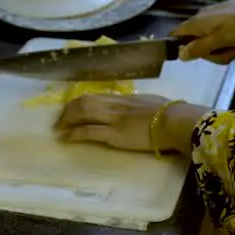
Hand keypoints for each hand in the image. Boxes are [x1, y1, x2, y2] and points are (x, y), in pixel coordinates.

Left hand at [55, 94, 206, 154]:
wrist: (175, 121)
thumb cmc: (171, 113)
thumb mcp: (151, 103)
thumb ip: (140, 106)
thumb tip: (138, 108)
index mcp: (124, 98)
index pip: (96, 96)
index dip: (81, 102)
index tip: (73, 109)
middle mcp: (115, 105)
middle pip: (84, 102)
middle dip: (68, 111)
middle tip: (60, 120)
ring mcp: (113, 119)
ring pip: (82, 113)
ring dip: (67, 121)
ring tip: (58, 129)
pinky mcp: (114, 134)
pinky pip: (88, 131)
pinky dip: (74, 134)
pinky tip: (65, 138)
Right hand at [172, 0, 234, 63]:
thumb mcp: (220, 39)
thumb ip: (199, 48)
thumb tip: (179, 54)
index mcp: (197, 23)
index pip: (176, 35)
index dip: (181, 48)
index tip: (197, 57)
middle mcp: (203, 20)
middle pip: (199, 45)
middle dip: (217, 54)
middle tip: (232, 53)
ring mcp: (217, 19)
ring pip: (216, 44)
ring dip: (231, 51)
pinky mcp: (229, 20)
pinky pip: (227, 38)